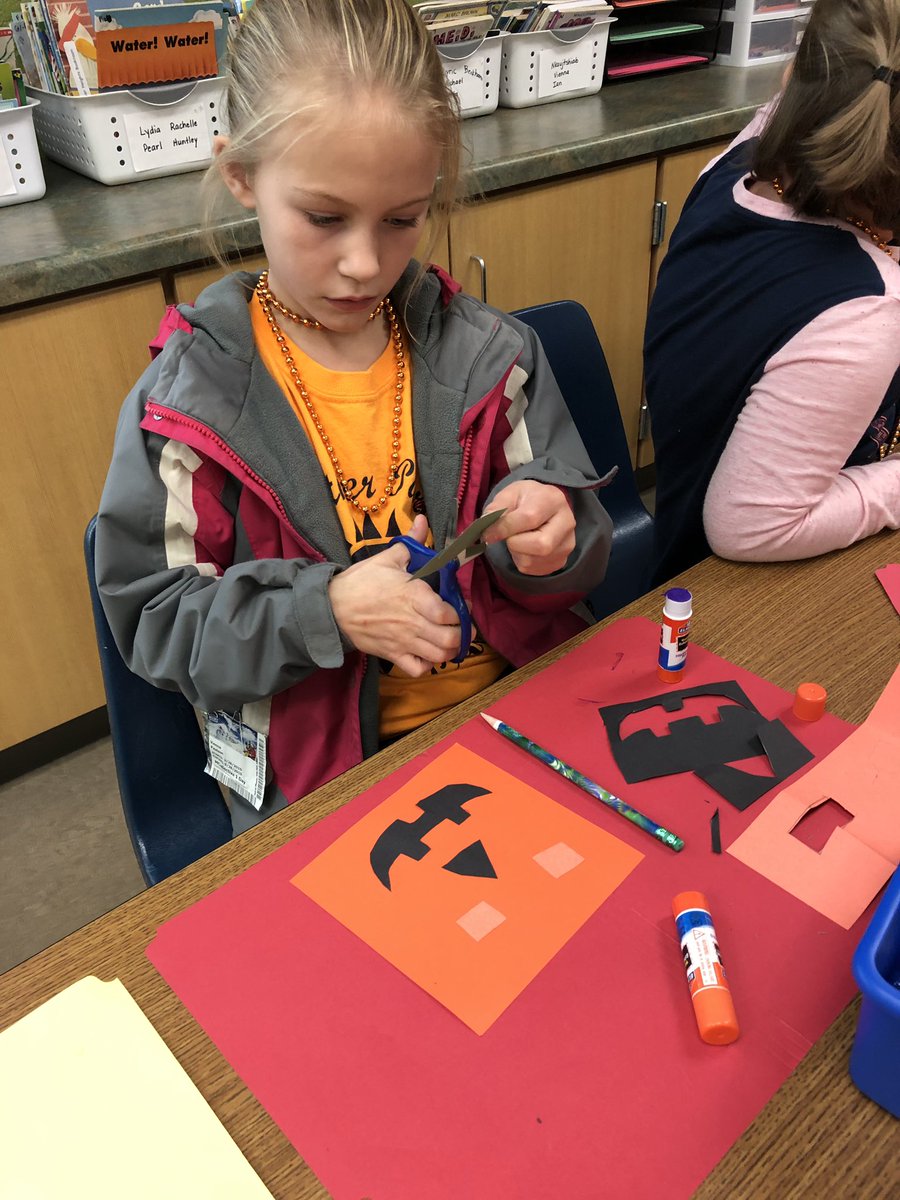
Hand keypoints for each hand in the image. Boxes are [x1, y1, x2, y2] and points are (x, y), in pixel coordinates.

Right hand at [328, 515, 461, 675]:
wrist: (332, 607)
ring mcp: (403, 641)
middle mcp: (413, 622)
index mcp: (414, 596)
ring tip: (451, 642)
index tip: (462, 606)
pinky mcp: (392, 655)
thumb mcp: (386, 558)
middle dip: (463, 634)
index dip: (461, 612)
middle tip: (463, 627)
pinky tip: (428, 654)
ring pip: (439, 656)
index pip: (449, 613)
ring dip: (450, 651)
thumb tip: (422, 520)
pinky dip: (428, 665)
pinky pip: (417, 669)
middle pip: (450, 638)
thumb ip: (410, 542)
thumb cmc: (360, 582)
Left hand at [483, 481, 575, 575]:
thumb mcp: (509, 494)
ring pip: (532, 560)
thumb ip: (496, 509)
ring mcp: (566, 545)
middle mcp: (567, 523)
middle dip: (514, 542)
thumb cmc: (525, 500)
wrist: (543, 509)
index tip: (488, 531)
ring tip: (517, 538)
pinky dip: (520, 560)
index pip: (530, 518)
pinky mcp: (560, 561)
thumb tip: (487, 529)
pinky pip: (532, 569)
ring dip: (515, 552)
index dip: (505, 527)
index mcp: (553, 499)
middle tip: (508, 534)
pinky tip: (524, 547)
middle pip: (541, 544)